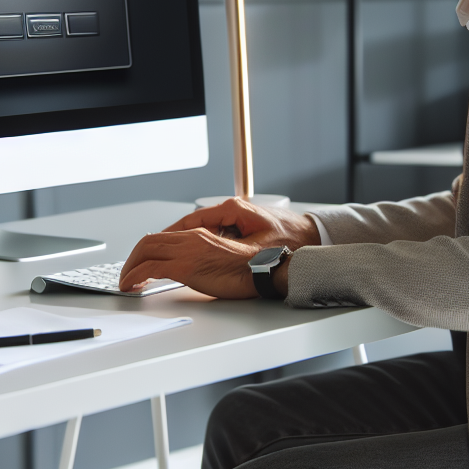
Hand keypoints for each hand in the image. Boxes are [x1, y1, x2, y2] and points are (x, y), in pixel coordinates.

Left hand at [120, 228, 260, 298]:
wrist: (264, 271)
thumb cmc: (251, 269)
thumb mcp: (222, 259)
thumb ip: (203, 260)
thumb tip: (191, 273)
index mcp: (200, 235)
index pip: (164, 236)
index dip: (147, 249)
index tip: (142, 263)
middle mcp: (191, 238)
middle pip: (149, 241)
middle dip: (132, 258)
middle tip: (127, 273)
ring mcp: (187, 250)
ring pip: (145, 250)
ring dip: (129, 266)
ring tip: (126, 281)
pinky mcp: (185, 266)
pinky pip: (149, 268)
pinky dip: (134, 276)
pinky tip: (131, 287)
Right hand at [163, 198, 320, 249]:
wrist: (313, 236)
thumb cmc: (292, 239)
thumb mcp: (258, 248)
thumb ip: (232, 251)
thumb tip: (209, 256)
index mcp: (234, 209)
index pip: (193, 219)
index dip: (172, 233)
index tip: (156, 243)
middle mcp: (233, 210)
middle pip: (194, 224)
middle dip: (174, 239)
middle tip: (155, 253)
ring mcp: (237, 218)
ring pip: (203, 230)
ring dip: (188, 243)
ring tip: (173, 258)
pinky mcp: (242, 227)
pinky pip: (215, 235)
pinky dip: (203, 245)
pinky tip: (197, 259)